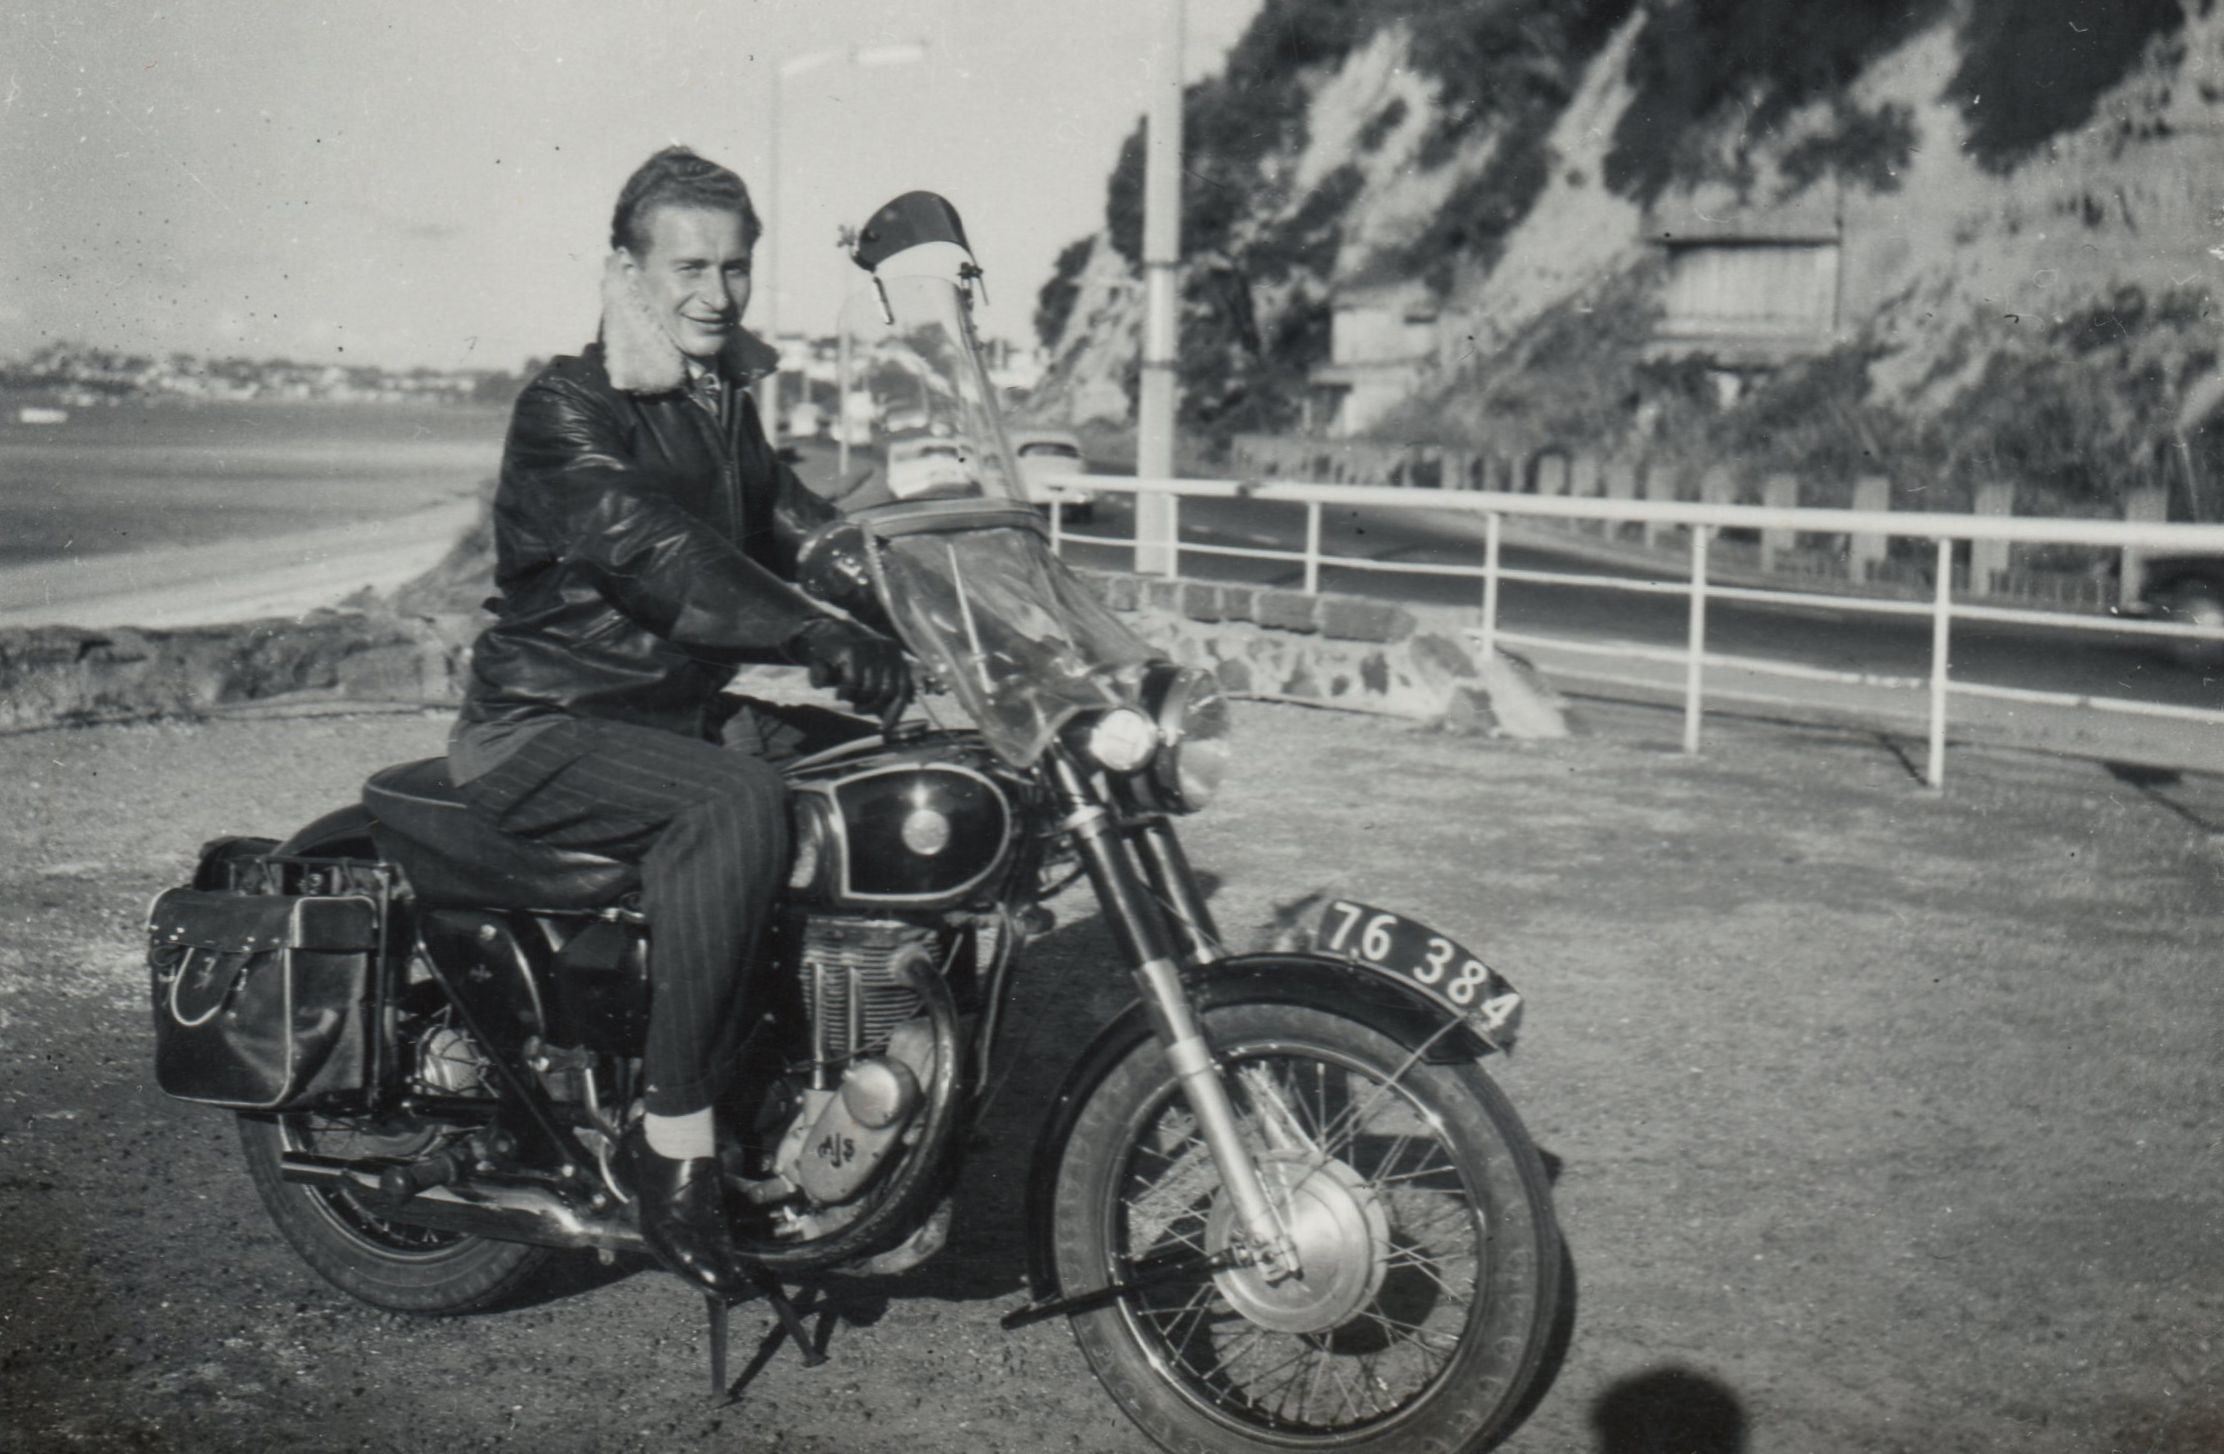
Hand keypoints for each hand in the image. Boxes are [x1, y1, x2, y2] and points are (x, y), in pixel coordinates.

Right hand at [788, 618, 911, 718]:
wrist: (822, 634)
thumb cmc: (847, 662)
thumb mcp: (867, 676)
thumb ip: (881, 695)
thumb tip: (891, 722)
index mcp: (896, 656)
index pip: (904, 688)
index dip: (896, 711)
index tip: (886, 728)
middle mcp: (887, 650)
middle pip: (888, 691)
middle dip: (872, 706)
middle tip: (859, 708)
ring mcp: (871, 648)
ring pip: (871, 688)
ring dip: (857, 699)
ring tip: (848, 696)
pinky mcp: (853, 649)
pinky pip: (853, 682)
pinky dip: (845, 693)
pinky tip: (839, 694)